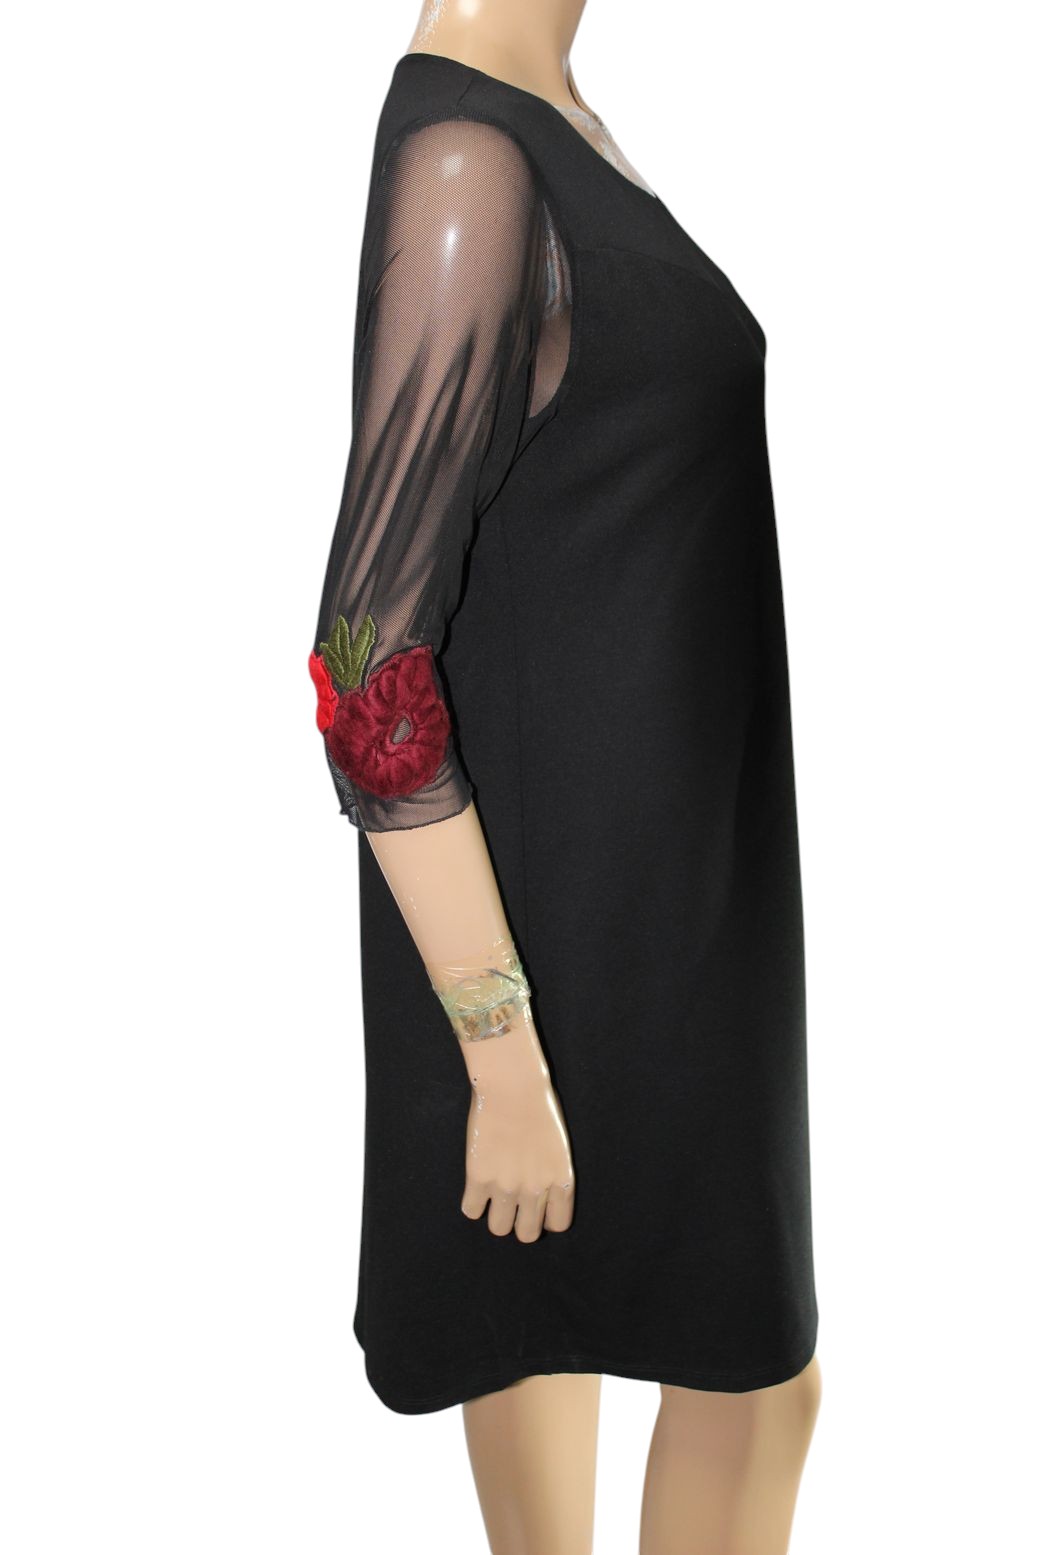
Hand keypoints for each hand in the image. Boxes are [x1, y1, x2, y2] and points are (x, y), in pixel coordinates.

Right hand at [460, 1055, 575, 1241]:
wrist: (513, 1086)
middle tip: (512, 1204)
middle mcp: (536, 1189)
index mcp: (561, 1180)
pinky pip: (471, 1210)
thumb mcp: (558, 1144)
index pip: (557, 1224)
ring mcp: (507, 1186)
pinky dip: (472, 1203)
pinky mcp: (479, 1178)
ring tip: (492, 1196)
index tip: (535, 1206)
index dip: (545, 1218)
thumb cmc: (539, 1105)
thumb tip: (537, 1193)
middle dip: (519, 1222)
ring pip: (498, 1228)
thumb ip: (550, 1172)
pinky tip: (475, 1186)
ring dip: (495, 1215)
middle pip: (527, 1234)